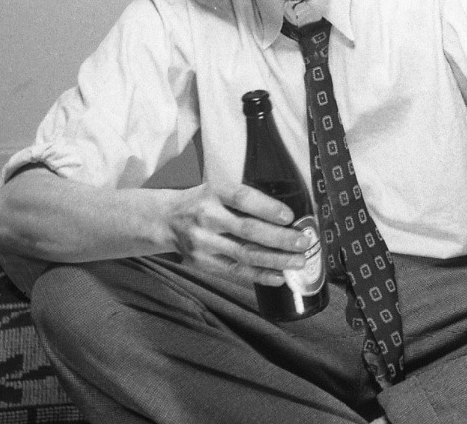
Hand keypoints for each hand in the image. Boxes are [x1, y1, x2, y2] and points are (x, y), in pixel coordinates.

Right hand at [164, 182, 311, 285]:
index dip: (267, 207)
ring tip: (298, 261)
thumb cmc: (202, 201)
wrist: (163, 219)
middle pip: (247, 229)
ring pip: (244, 253)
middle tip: (303, 242)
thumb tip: (288, 217)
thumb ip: (245, 200)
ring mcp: (202, 241)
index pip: (243, 198)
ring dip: (275, 260)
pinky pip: (235, 271)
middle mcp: (206, 216)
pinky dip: (259, 275)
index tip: (289, 216)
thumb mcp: (217, 189)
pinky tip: (279, 277)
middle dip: (279, 238)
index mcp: (213, 192)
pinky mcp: (201, 262)